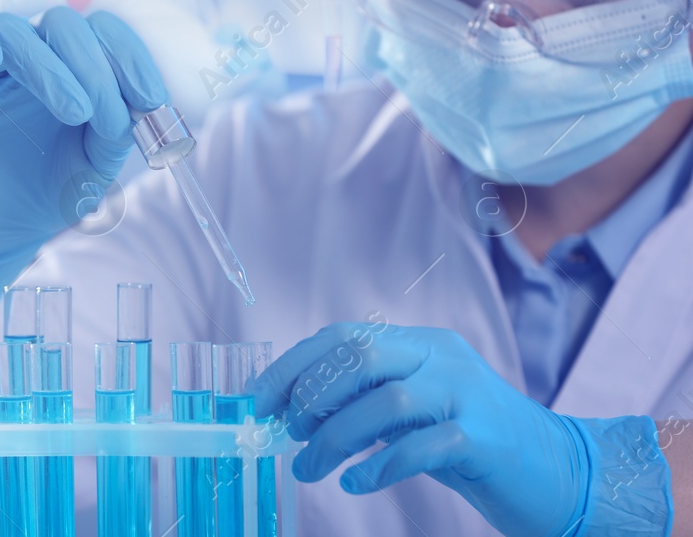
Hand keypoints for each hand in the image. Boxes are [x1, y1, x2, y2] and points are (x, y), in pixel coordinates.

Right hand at [0, 8, 167, 326]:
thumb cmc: (50, 190)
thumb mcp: (96, 167)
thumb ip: (117, 131)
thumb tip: (137, 105)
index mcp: (73, 65)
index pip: (103, 31)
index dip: (130, 56)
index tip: (151, 100)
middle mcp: (32, 55)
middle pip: (60, 22)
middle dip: (91, 65)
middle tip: (103, 116)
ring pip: (9, 29)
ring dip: (45, 64)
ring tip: (73, 112)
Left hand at [254, 322, 671, 536]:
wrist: (562, 474)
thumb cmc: (475, 444)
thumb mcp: (417, 412)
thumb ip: (367, 404)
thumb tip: (295, 413)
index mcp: (422, 344)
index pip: (343, 337)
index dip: (295, 366)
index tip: (259, 400)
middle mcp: (443, 358)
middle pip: (360, 357)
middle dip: (311, 395)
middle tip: (289, 433)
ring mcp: (467, 395)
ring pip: (385, 401)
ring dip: (335, 437)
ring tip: (310, 467)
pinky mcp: (484, 439)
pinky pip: (419, 446)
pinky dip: (379, 465)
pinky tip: (356, 483)